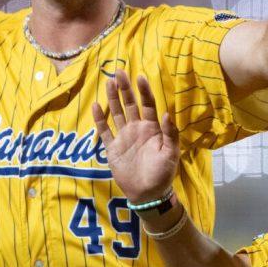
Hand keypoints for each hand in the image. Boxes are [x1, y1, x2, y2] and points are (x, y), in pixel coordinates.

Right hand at [91, 70, 179, 205]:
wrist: (148, 194)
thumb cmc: (163, 174)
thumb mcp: (171, 154)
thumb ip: (169, 133)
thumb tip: (165, 112)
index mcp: (152, 128)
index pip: (147, 104)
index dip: (144, 91)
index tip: (140, 77)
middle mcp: (137, 128)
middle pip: (129, 104)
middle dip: (125, 88)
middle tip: (119, 72)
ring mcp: (123, 137)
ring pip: (116, 113)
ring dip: (112, 98)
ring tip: (108, 82)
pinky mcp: (112, 148)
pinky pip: (104, 131)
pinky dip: (100, 119)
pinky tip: (96, 106)